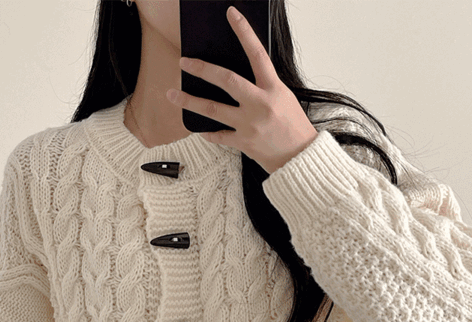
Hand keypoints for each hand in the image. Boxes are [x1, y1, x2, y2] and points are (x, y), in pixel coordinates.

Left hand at [167, 5, 317, 173]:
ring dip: (189, 101)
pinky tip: (198, 129)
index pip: (257, 54)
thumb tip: (240, 76)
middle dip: (202, 69)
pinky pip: (218, 135)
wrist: (300, 157)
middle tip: (184, 62)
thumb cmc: (294, 126)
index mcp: (273, 89)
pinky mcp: (243, 142)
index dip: (244, 32)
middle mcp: (259, 104)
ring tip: (171, 94)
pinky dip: (207, 132)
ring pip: (212, 109)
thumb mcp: (284, 98)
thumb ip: (264, 86)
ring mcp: (249, 124)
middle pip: (226, 80)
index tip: (232, 15)